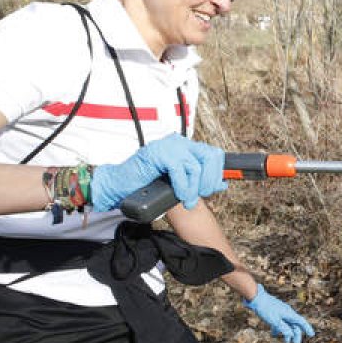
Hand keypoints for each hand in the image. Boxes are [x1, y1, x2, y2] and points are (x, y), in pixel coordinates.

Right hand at [90, 133, 225, 211]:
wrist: (118, 185)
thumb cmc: (146, 184)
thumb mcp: (178, 181)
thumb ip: (197, 179)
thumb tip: (223, 183)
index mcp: (184, 146)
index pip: (212, 154)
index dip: (217, 172)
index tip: (216, 187)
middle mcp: (178, 142)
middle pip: (210, 157)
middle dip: (209, 180)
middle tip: (199, 195)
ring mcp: (169, 146)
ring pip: (196, 167)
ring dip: (194, 188)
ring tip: (186, 200)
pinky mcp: (160, 153)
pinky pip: (181, 171)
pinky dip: (183, 187)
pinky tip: (180, 196)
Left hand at [244, 284, 314, 342]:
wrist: (256, 298)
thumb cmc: (265, 309)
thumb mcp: (274, 321)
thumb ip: (283, 328)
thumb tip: (291, 334)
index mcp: (289, 314)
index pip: (301, 322)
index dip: (307, 328)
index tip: (312, 334)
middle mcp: (287, 313)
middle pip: (295, 325)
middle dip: (296, 334)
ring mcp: (281, 312)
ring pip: (288, 324)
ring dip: (288, 333)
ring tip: (286, 342)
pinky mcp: (276, 312)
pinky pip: (281, 322)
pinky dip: (280, 328)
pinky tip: (274, 334)